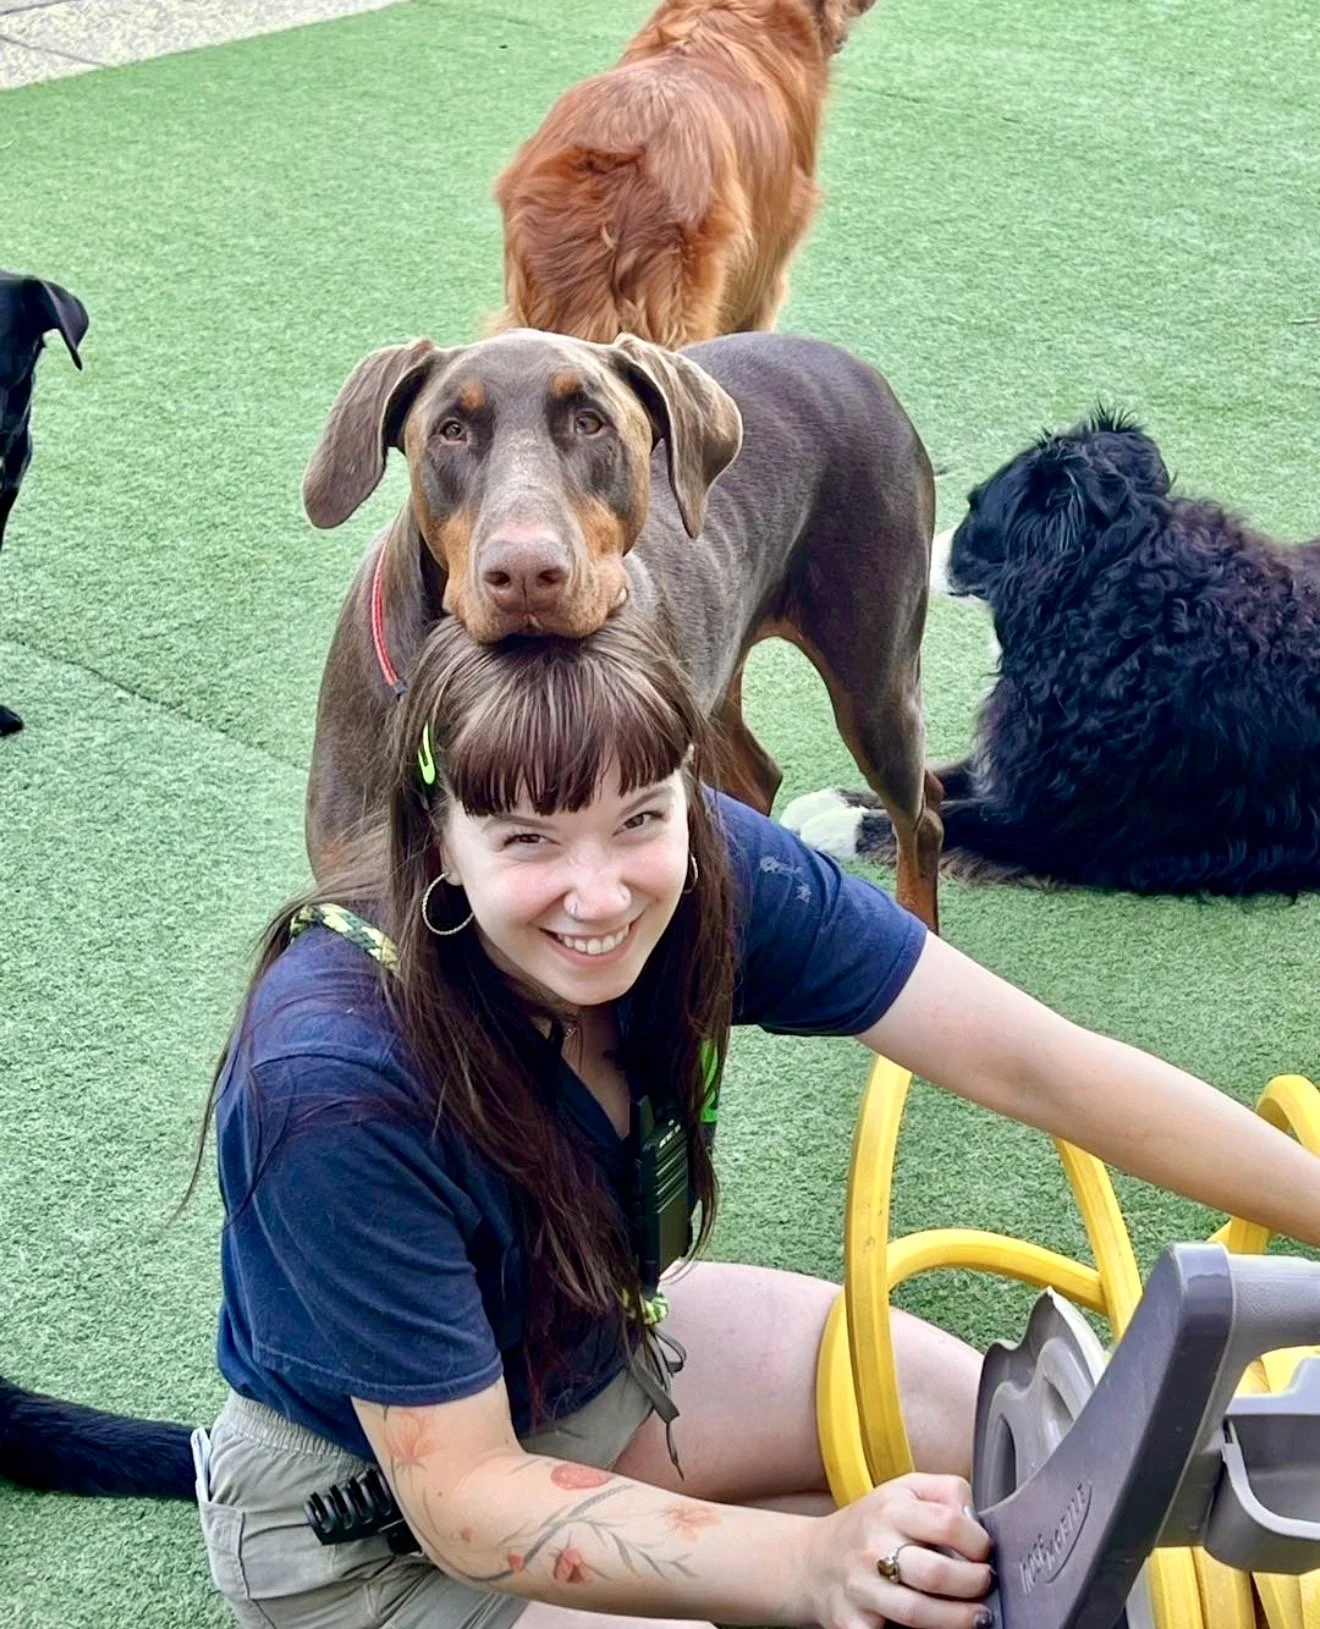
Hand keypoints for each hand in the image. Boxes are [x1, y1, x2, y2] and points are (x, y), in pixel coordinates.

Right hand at [798, 1473, 993, 1628]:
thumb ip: (946, 1492)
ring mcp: (860, 1587)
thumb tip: (976, 1520)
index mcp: (891, 1509)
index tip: (985, 1552)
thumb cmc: (872, 1524)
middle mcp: (873, 1546)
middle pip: (935, 1573)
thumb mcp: (906, 1490)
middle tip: (986, 1585)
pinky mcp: (850, 1622)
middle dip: (973, 1584)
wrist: (812, 1558)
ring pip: (916, 1612)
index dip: (977, 1542)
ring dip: (956, 1620)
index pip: (947, 1523)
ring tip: (978, 1617)